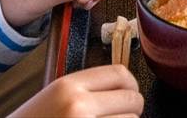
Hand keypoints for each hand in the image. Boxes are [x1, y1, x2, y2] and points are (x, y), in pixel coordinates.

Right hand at [12, 66, 142, 117]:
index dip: (131, 85)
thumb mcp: (54, 97)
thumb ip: (86, 90)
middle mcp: (78, 104)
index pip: (120, 74)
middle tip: (122, 115)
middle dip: (132, 109)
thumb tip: (124, 89)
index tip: (130, 93)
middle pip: (131, 99)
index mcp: (68, 86)